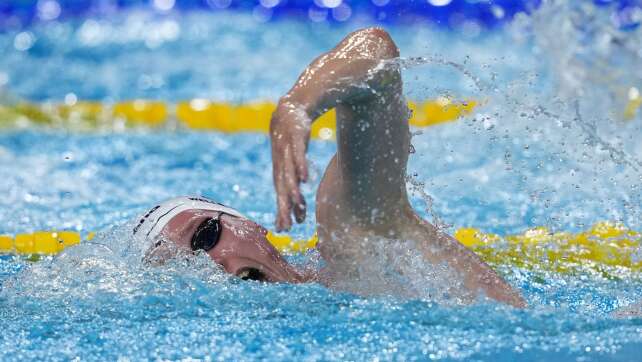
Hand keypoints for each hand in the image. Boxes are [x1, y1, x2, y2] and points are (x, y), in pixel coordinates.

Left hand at [270, 102, 311, 230]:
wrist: (289, 110)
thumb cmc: (291, 144)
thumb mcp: (292, 167)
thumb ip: (295, 190)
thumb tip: (299, 213)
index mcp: (279, 173)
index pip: (280, 197)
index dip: (282, 213)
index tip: (284, 229)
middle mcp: (281, 165)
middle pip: (282, 189)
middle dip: (283, 208)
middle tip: (286, 225)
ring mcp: (287, 152)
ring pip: (290, 174)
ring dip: (293, 189)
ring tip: (297, 204)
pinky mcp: (296, 139)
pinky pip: (299, 155)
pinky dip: (301, 167)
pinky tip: (305, 179)